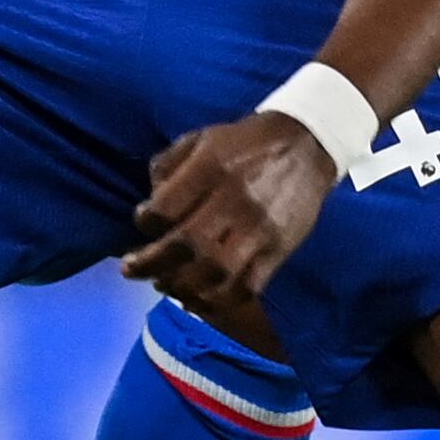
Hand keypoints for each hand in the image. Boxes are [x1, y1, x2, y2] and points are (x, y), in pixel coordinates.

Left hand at [121, 112, 334, 341]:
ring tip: (164, 284)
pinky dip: (217, 301)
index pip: (166, 208)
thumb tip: (149, 205)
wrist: (307, 146)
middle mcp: (235, 200)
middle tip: (132, 270)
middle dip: (152, 263)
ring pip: (215, 273)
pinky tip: (197, 300)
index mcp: (212, 167)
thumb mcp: (201, 138)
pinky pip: (246, 287)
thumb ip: (168, 165)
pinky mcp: (279, 251)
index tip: (142, 225)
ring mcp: (260, 229)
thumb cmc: (245, 144)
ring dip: (181, 287)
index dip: (145, 222)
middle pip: (186, 246)